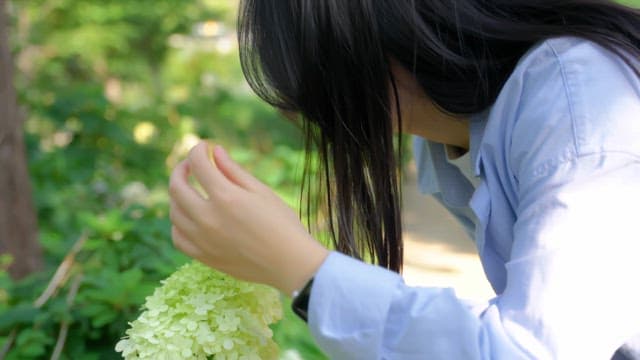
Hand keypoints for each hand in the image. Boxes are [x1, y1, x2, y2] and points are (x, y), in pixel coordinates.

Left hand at [168, 142, 328, 294]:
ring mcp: (203, 240)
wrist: (290, 263)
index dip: (198, 150)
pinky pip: (178, 237)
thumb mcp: (261, 191)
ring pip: (174, 212)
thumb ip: (234, 170)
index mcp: (226, 197)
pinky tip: (189, 217)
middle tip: (191, 165)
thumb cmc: (282, 223)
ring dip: (178, 195)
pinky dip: (178, 223)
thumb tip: (215, 152)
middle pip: (177, 187)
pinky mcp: (204, 257)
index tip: (204, 147)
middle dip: (181, 169)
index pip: (198, 164)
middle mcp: (208, 218)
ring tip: (190, 190)